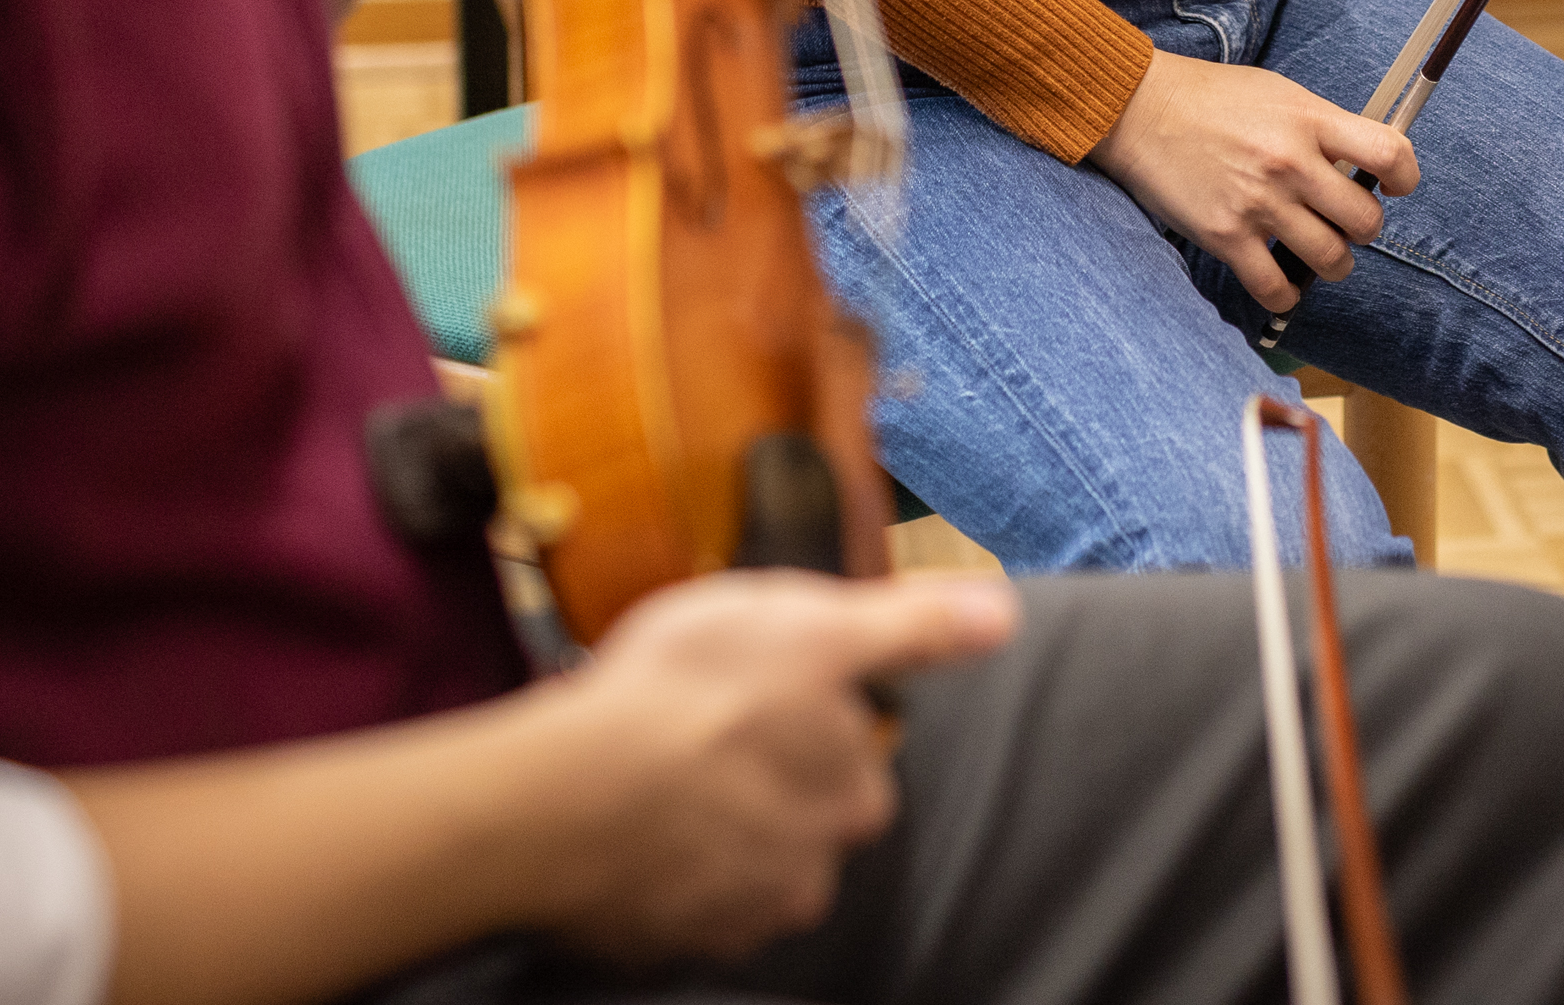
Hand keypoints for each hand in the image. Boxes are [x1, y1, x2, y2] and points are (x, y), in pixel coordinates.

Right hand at [529, 569, 1020, 961]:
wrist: (562, 795)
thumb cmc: (687, 694)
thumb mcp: (813, 624)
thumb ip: (911, 628)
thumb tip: (1001, 619)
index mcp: (851, 800)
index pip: (853, 763)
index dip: (807, 721)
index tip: (758, 697)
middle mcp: (805, 877)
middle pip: (801, 825)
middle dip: (764, 786)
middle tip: (703, 735)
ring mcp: (730, 918)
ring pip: (737, 866)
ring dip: (709, 829)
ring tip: (656, 777)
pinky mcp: (659, 943)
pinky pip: (670, 901)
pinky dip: (654, 868)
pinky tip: (625, 824)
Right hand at [1091, 54, 1418, 312]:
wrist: (1141, 110)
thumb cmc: (1214, 98)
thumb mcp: (1281, 93)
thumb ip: (1324, 126)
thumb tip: (1366, 161)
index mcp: (1309, 120)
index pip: (1388, 152)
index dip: (1404, 176)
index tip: (1394, 185)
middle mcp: (1290, 163)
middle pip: (1365, 220)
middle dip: (1364, 228)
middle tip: (1347, 223)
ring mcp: (1258, 203)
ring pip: (1332, 259)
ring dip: (1336, 264)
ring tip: (1324, 253)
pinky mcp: (1225, 235)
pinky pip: (1275, 287)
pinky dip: (1287, 293)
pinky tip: (1285, 283)